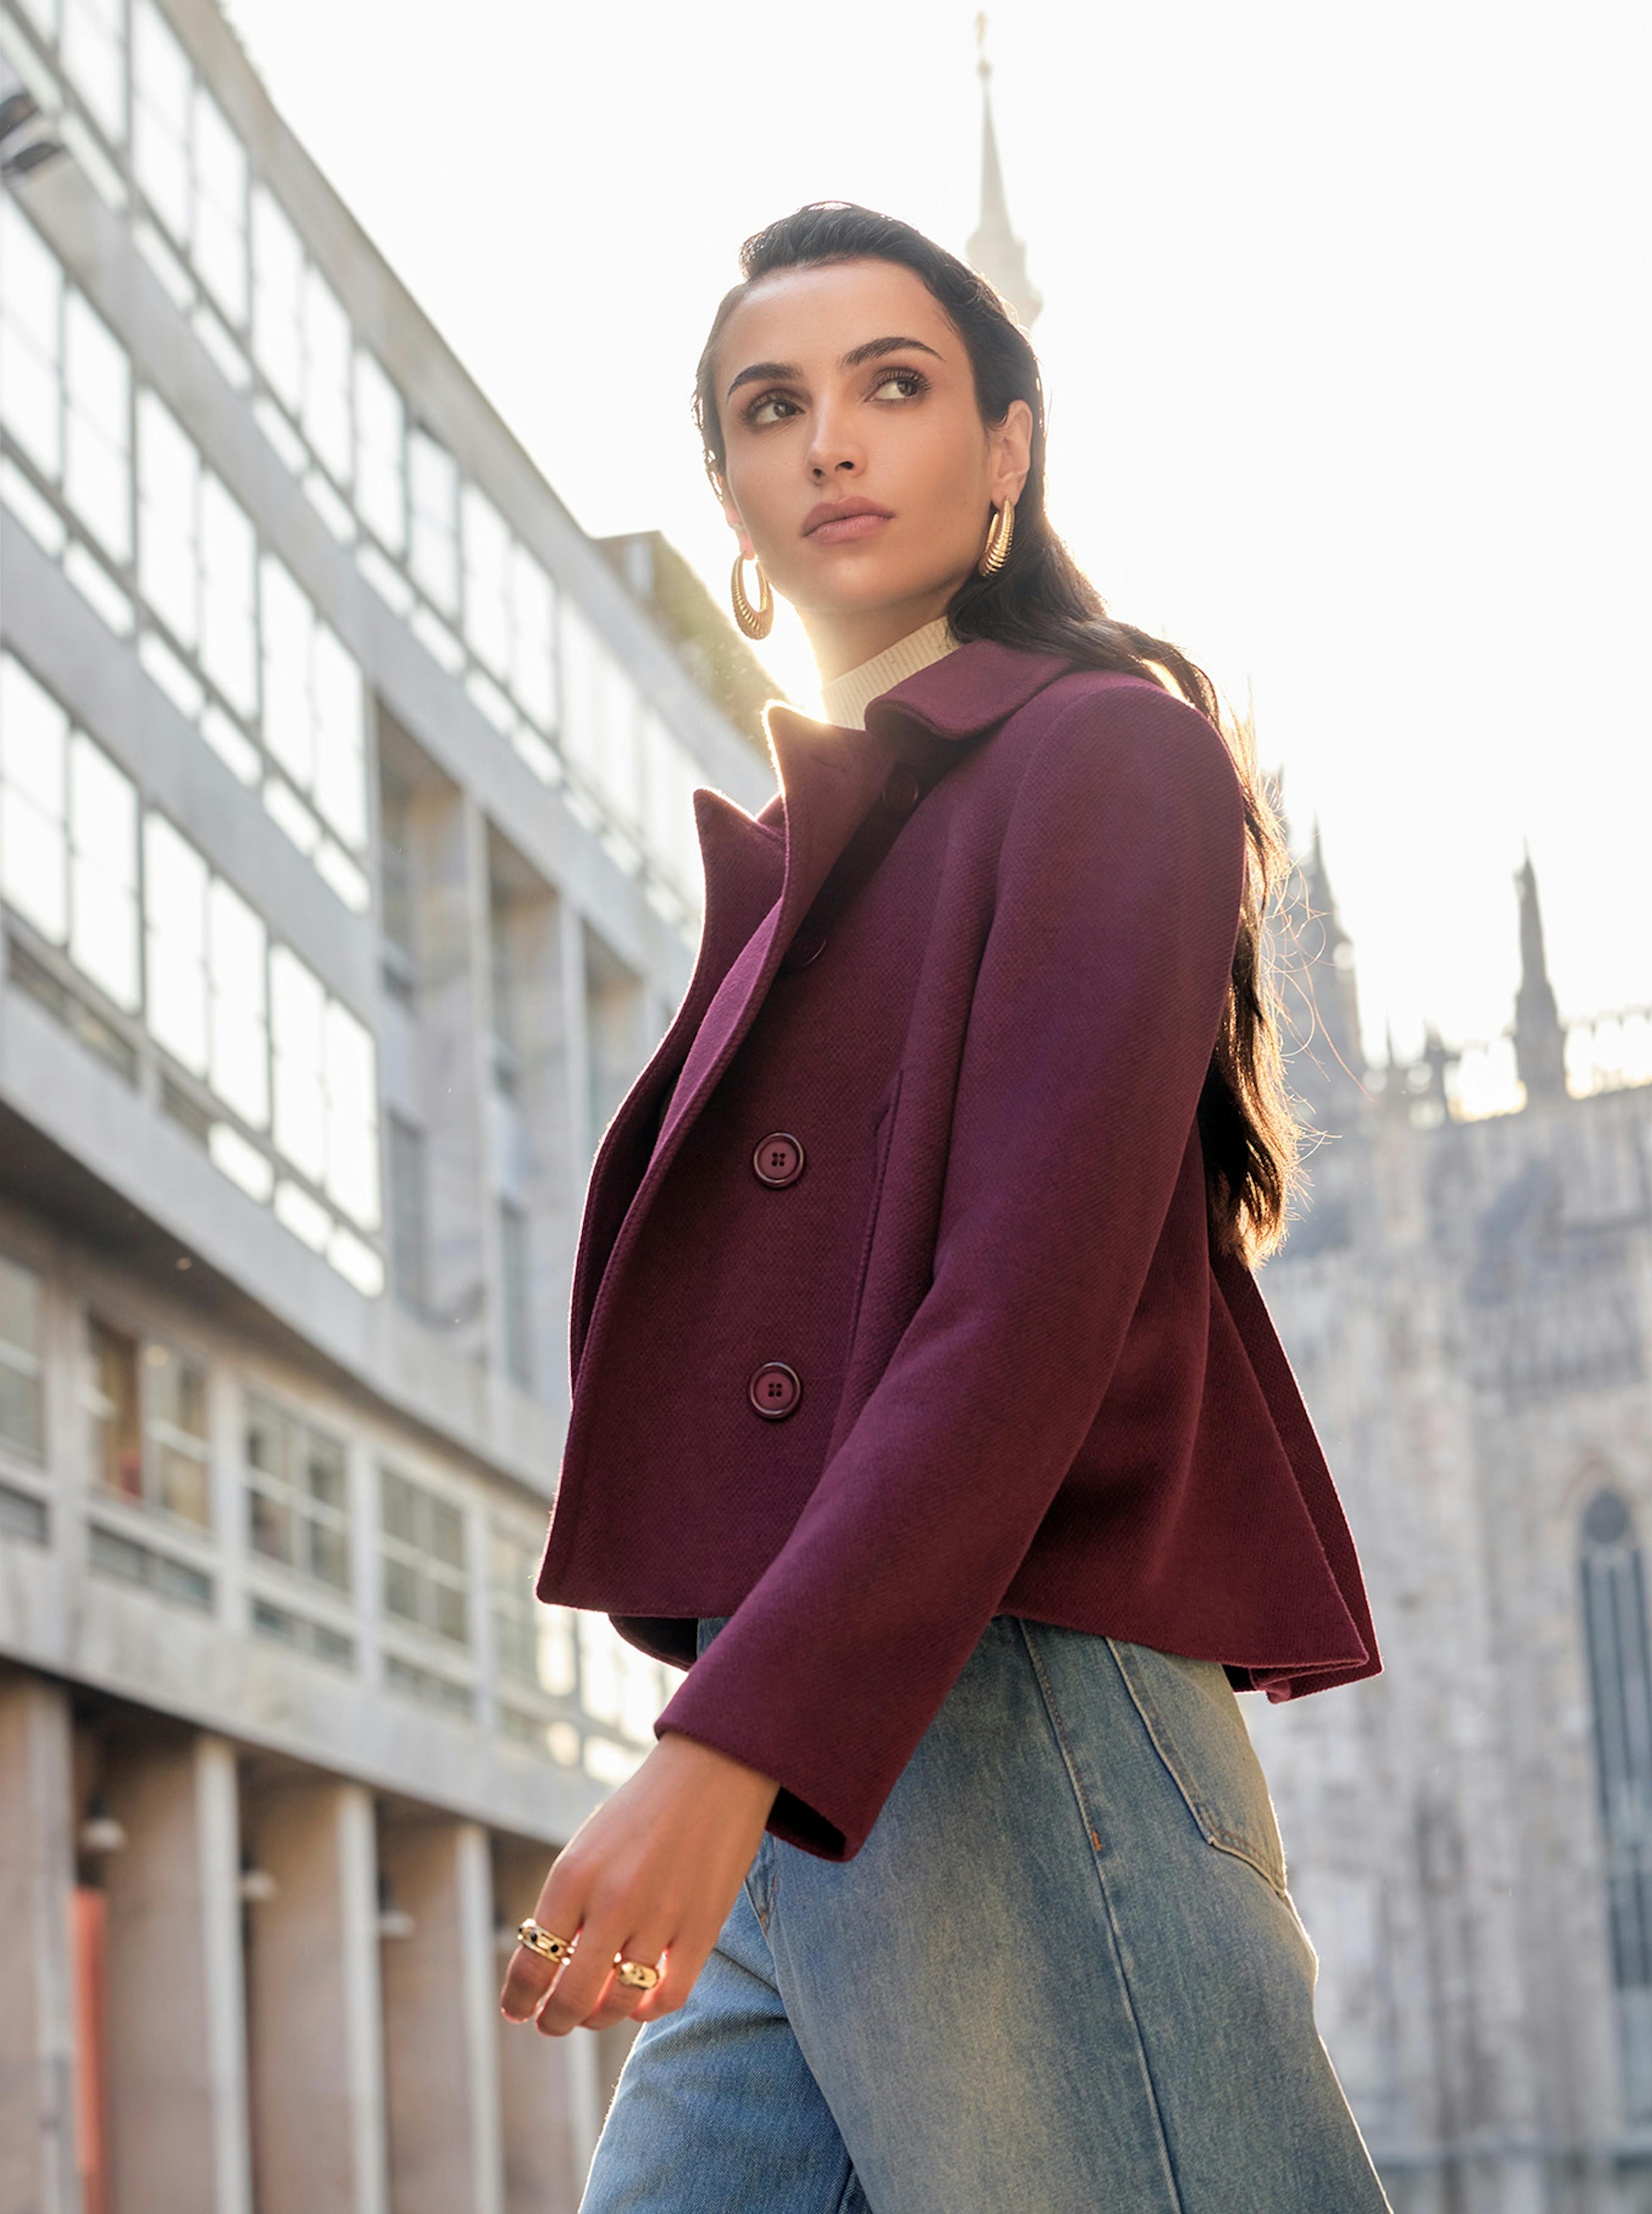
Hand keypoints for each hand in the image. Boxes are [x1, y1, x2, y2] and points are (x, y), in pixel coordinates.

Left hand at [499, 1730, 778, 2035]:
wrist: (712, 1770)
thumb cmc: (642, 1810)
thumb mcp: (589, 1847)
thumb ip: (568, 1904)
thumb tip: (549, 1968)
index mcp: (573, 1875)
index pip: (532, 1963)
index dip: (518, 1999)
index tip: (516, 2012)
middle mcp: (612, 1900)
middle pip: (572, 1997)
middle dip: (555, 2021)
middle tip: (550, 2024)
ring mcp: (660, 1917)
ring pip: (619, 2004)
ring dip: (599, 2019)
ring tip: (594, 2015)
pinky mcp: (703, 1927)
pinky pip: (668, 1996)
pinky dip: (648, 2010)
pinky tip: (640, 2003)